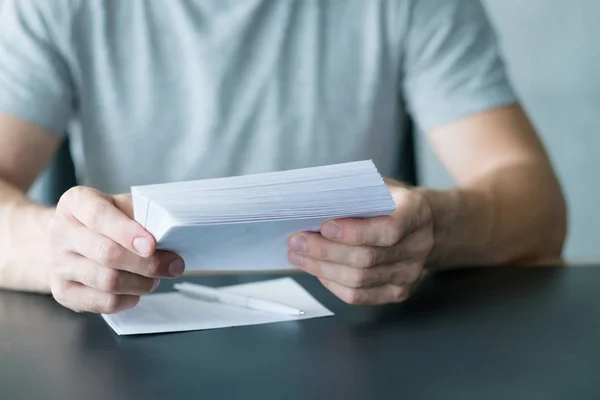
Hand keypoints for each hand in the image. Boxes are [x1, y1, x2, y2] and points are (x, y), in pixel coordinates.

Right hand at [48, 186, 184, 312]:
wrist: (72, 239)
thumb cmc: (108, 219)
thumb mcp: (123, 206)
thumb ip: (142, 216)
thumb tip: (169, 236)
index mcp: (76, 202)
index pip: (99, 216)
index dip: (127, 232)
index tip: (152, 245)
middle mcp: (60, 232)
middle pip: (106, 254)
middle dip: (147, 263)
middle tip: (173, 266)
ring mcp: (58, 264)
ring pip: (107, 281)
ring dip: (141, 283)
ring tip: (156, 278)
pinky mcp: (62, 291)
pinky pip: (102, 302)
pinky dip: (127, 300)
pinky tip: (137, 291)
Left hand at [287, 179, 432, 304]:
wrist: (424, 224)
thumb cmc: (392, 200)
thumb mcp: (378, 185)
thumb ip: (355, 193)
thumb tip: (314, 202)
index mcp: (416, 213)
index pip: (389, 229)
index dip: (355, 232)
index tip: (324, 228)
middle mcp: (418, 246)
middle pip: (367, 258)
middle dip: (325, 251)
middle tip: (297, 241)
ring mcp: (410, 273)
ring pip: (359, 280)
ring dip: (322, 269)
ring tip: (298, 255)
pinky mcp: (398, 291)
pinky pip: (360, 296)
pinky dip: (332, 284)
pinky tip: (317, 270)